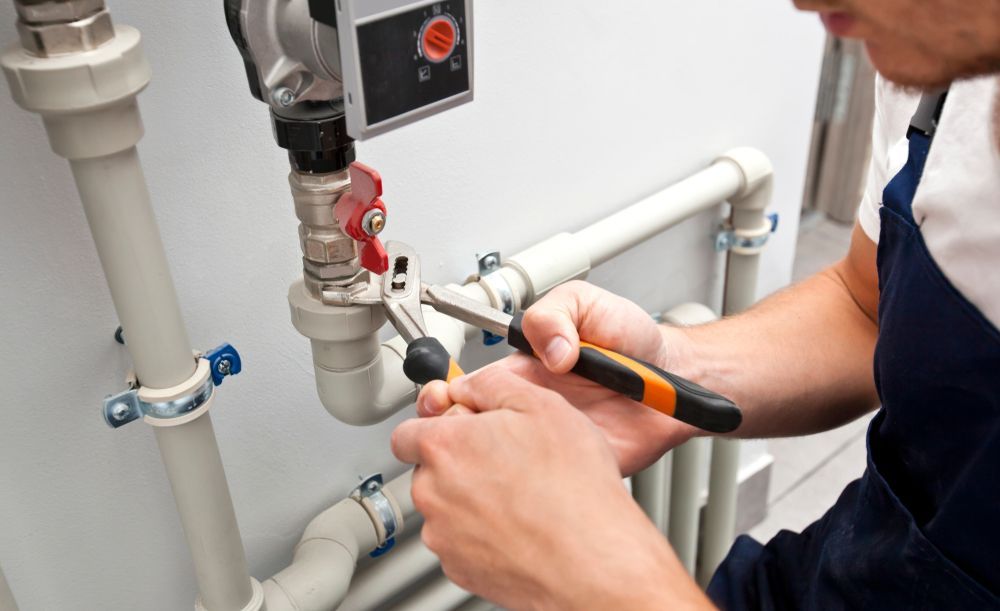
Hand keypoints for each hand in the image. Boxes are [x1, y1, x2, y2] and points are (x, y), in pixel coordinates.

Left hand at [393, 368, 709, 609]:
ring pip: (445, 507)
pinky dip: (482, 533)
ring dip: (471, 498)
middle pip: (428, 469)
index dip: (439, 426)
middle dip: (458, 462)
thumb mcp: (541, 405)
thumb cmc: (573, 488)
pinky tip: (520, 524)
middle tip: (504, 460)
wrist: (593, 559)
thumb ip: (492, 384)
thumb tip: (469, 385)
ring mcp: (444, 535)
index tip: (464, 429)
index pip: (408, 431)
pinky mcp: (460, 568)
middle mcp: (433, 492)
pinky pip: (460, 542)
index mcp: (444, 446)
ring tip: (519, 495)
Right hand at [419, 281, 699, 474]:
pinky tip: (530, 472)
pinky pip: (544, 482)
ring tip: (493, 448)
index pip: (469, 387)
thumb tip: (547, 349)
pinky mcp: (576, 466)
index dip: (447, 395)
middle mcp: (530, 409)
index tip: (441, 398)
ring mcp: (550, 440)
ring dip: (487, 459)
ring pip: (501, 462)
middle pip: (473, 430)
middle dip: (453, 433)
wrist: (678, 378)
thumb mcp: (588, 304)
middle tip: (457, 429)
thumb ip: (556, 314)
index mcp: (524, 371)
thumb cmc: (635, 340)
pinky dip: (530, 484)